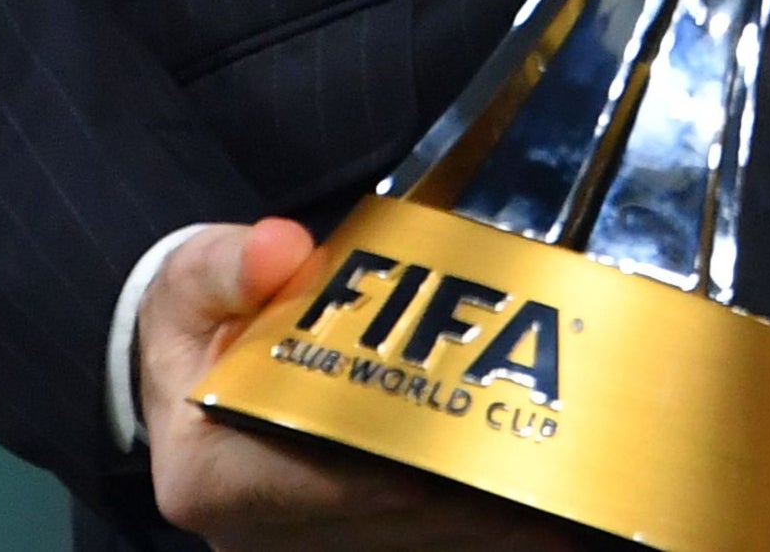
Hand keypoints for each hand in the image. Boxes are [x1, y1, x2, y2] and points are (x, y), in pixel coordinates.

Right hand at [138, 220, 578, 547]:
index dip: (403, 464)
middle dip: (479, 490)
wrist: (191, 383)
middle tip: (565, 456)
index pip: (321, 482)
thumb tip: (278, 248)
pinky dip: (492, 528)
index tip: (477, 441)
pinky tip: (559, 510)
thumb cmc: (199, 328)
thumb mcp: (188, 281)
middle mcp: (261, 539)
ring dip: (501, 519)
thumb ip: (227, 264)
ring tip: (581, 485)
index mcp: (211, 479)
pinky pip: (434, 546)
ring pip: (423, 544)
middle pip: (391, 521)